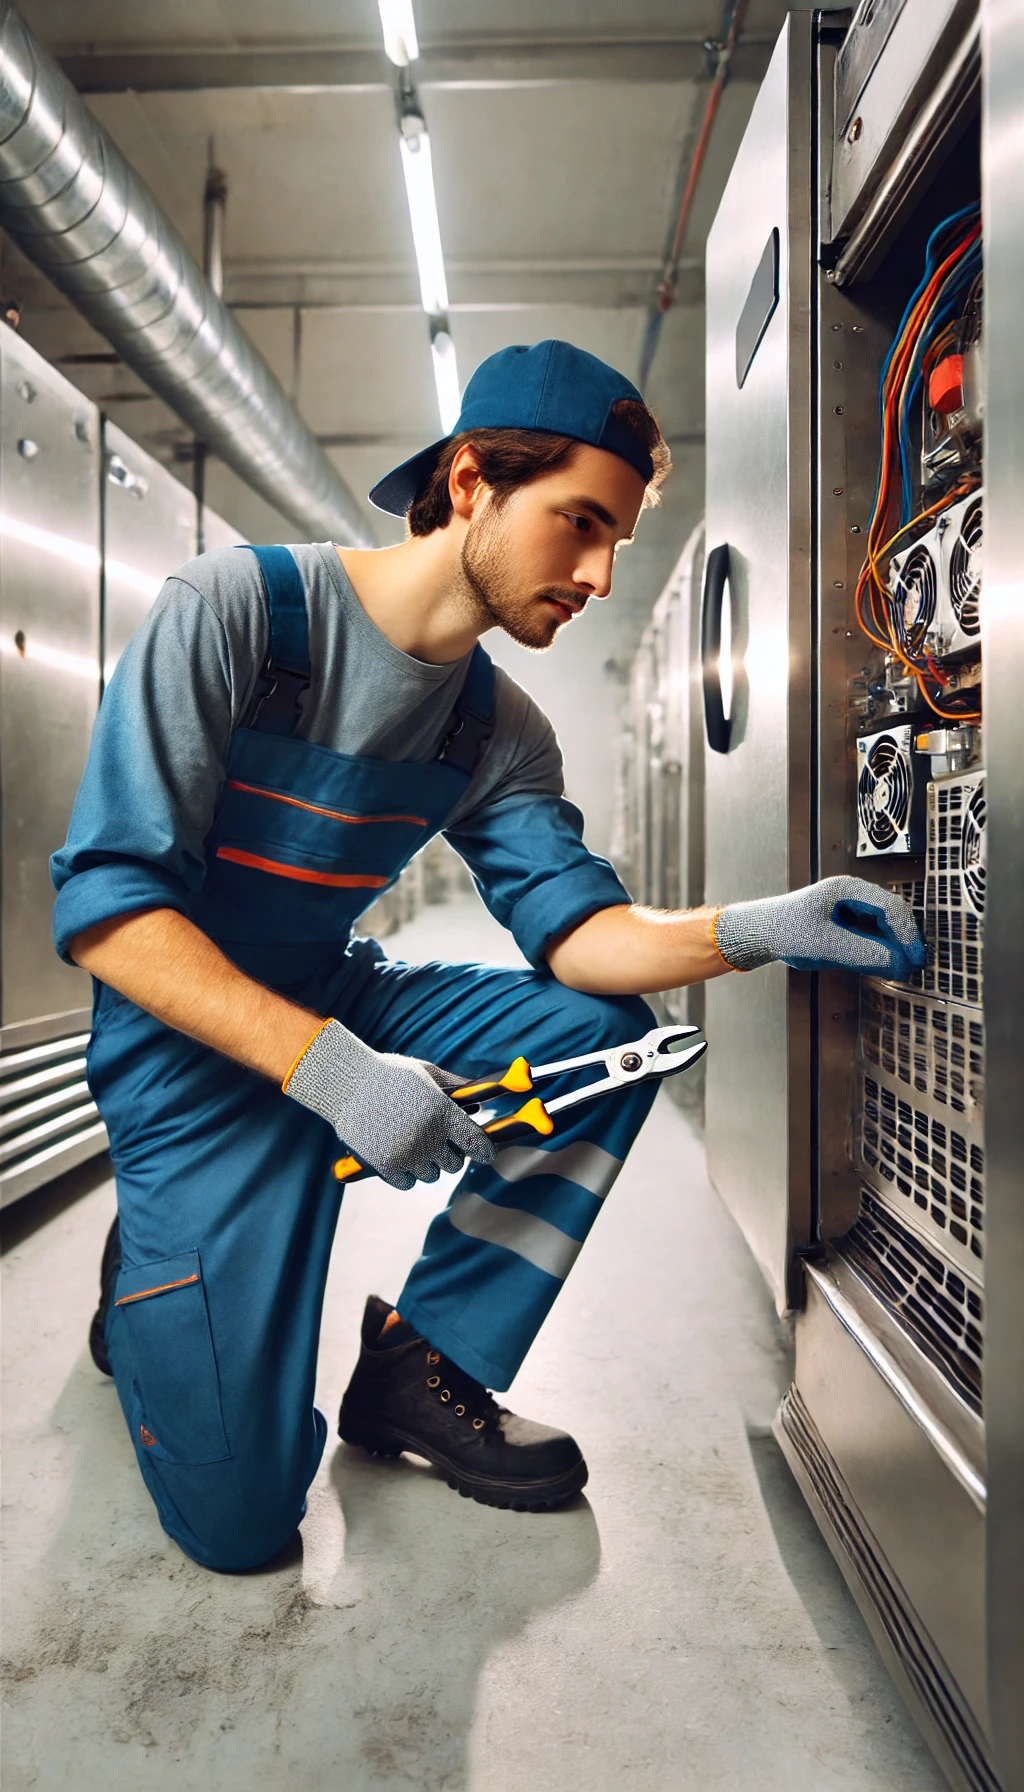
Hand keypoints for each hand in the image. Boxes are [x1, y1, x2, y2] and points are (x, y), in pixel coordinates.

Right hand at [284, 1019, 494, 1189]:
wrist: (346, 1082)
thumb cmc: (388, 1073)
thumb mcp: (426, 1073)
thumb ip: (455, 1087)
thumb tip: (479, 1097)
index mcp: (442, 1113)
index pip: (475, 1142)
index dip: (484, 1151)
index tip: (487, 1155)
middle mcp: (428, 1138)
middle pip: (454, 1164)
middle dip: (450, 1154)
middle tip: (440, 1143)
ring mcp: (406, 1155)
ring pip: (431, 1175)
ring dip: (427, 1165)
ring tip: (415, 1148)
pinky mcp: (385, 1167)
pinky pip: (408, 1183)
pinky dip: (406, 1174)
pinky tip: (401, 1159)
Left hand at [713, 875, 925, 979]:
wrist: (760, 933)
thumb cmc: (784, 930)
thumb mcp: (824, 944)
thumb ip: (862, 954)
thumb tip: (900, 964)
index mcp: (847, 889)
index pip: (890, 907)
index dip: (907, 933)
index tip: (916, 957)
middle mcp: (853, 895)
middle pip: (892, 915)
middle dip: (905, 940)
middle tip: (915, 966)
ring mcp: (851, 909)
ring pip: (884, 927)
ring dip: (895, 947)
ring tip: (903, 969)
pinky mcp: (847, 924)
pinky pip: (872, 937)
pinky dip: (881, 951)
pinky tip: (886, 966)